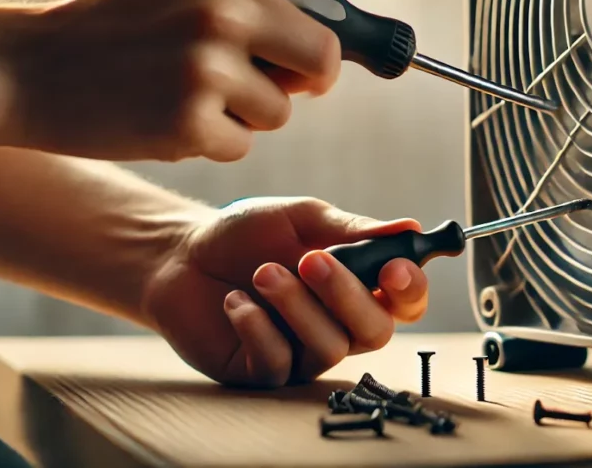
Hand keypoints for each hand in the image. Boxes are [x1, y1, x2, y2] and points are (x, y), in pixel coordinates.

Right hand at [6, 0, 343, 161]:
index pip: (323, 26)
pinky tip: (165, 119)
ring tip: (186, 94)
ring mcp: (205, 72)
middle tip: (251, 85)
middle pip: (319, 70)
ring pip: (276, 113)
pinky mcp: (186, 124)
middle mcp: (223, 16)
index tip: (294, 65)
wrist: (24, 68)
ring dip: (244, 115)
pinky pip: (238, 146)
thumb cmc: (110, 18)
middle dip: (294, 84)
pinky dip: (210, 142)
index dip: (314, 53)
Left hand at [141, 197, 428, 386]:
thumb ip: (352, 229)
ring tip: (262, 273)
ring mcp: (303, 352)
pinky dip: (257, 326)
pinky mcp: (263, 373)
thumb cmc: (247, 234)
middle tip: (312, 260)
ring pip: (328, 348)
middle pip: (376, 332)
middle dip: (347, 295)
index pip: (406, 301)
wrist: (181, 255)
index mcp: (359, 285)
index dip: (410, 289)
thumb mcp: (301, 219)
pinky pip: (278, 363)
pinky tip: (235, 301)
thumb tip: (410, 227)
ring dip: (296, 306)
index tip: (394, 267)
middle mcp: (339, 324)